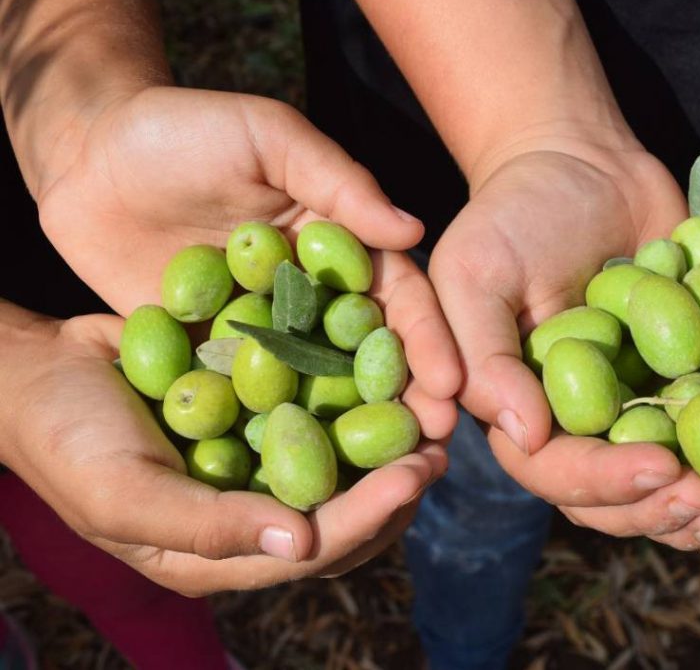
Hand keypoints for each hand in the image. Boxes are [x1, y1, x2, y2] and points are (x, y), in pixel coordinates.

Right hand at [0, 303, 447, 595]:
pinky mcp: (259, 413)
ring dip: (390, 442)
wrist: (39, 371)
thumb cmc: (68, 440)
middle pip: (345, 513)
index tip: (417, 474)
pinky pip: (318, 411)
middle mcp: (252, 511)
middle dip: (396, 484)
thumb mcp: (123, 495)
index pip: (316, 547)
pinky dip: (354, 395)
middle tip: (441, 444)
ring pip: (343, 465)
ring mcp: (258, 461)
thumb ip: (209, 528)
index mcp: (222, 554)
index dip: (370, 514)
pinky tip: (389, 365)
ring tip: (432, 409)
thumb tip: (301, 546)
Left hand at [35, 85, 460, 438]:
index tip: (450, 385)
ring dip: (351, 433)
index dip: (426, 340)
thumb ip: (339, 183)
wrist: (88, 155)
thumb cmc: (184, 129)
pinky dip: (270, 435)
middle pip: (367, 355)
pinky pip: (246, 400)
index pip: (396, 297)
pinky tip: (293, 479)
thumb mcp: (269, 137)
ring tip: (381, 480)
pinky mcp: (212, 359)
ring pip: (317, 388)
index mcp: (339, 245)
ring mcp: (263, 334)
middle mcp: (311, 297)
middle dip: (404, 400)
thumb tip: (413, 230)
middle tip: (434, 448)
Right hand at [429, 139, 699, 543]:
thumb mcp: (474, 271)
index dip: (605, 482)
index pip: (553, 470)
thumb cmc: (515, 212)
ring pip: (666, 477)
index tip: (661, 467)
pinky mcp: (682, 377)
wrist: (582, 162)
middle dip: (664, 506)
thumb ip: (483, 353)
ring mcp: (632, 402)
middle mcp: (576, 420)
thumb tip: (527, 436)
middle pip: (614, 494)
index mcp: (521, 407)